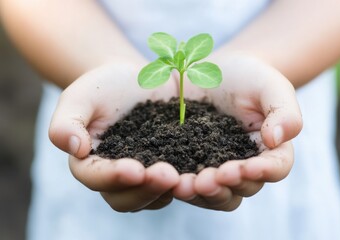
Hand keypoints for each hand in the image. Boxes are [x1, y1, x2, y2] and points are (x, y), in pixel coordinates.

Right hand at [50, 62, 181, 211]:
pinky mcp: (168, 168)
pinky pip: (175, 183)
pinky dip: (186, 182)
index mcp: (90, 163)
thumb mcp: (81, 97)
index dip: (113, 176)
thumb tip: (74, 148)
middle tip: (168, 175)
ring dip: (168, 191)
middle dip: (146, 189)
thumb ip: (67, 122)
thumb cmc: (104, 87)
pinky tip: (202, 171)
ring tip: (186, 177)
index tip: (134, 168)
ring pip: (152, 197)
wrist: (134, 81)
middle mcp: (115, 177)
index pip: (95, 177)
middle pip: (125, 198)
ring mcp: (143, 176)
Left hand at [172, 52, 301, 210]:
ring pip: (214, 193)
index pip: (275, 167)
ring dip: (200, 193)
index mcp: (269, 148)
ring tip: (184, 185)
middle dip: (226, 187)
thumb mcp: (269, 86)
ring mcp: (215, 167)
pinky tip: (167, 178)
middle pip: (242, 188)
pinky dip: (178, 183)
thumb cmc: (247, 77)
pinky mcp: (189, 163)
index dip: (264, 171)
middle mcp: (244, 165)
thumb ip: (283, 111)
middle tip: (208, 180)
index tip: (247, 168)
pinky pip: (186, 180)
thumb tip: (276, 140)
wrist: (211, 71)